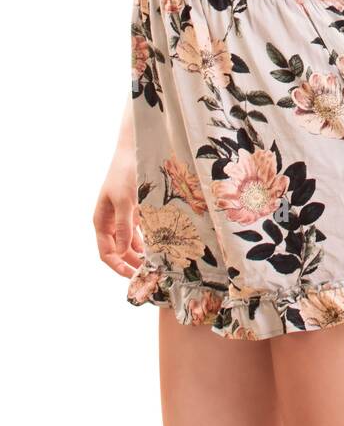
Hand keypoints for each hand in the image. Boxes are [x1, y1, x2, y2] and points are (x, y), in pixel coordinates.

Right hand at [93, 144, 144, 279]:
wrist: (135, 149)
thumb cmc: (126, 172)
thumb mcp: (125, 200)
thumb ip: (124, 226)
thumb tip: (123, 252)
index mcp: (102, 221)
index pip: (106, 253)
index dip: (118, 267)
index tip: (134, 276)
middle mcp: (110, 222)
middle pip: (119, 250)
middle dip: (131, 263)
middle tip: (150, 273)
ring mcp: (122, 217)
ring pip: (130, 243)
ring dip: (140, 253)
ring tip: (157, 263)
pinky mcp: (134, 210)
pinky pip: (139, 231)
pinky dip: (147, 239)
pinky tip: (159, 246)